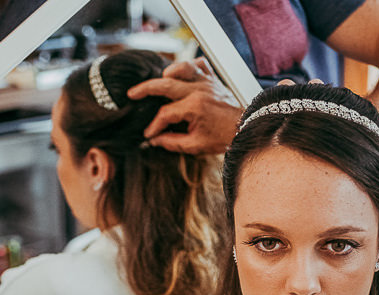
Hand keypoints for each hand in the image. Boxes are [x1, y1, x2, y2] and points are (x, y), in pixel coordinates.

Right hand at [126, 58, 241, 154]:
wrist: (245, 128)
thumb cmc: (223, 137)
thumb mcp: (195, 146)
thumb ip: (172, 142)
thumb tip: (155, 140)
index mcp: (194, 108)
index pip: (165, 114)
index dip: (154, 125)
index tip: (149, 134)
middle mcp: (199, 91)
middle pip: (165, 85)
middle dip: (145, 89)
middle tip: (133, 93)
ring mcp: (207, 82)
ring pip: (182, 67)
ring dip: (169, 72)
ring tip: (160, 80)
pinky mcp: (213, 79)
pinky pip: (200, 64)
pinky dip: (190, 67)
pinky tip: (183, 74)